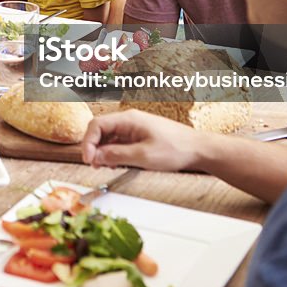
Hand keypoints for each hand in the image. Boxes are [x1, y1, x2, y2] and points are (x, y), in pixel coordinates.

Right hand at [81, 109, 204, 172]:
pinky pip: (119, 142)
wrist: (199, 149)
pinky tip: (117, 164)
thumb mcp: (143, 156)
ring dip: (103, 151)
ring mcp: (134, 128)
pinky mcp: (139, 136)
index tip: (88, 159)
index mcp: (128, 119)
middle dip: (94, 147)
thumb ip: (116, 155)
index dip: (88, 142)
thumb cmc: (176, 149)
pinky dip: (114, 153)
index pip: (96, 125)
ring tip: (106, 167)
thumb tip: (96, 156)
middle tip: (95, 165)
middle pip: (100, 130)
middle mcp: (129, 120)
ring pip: (109, 137)